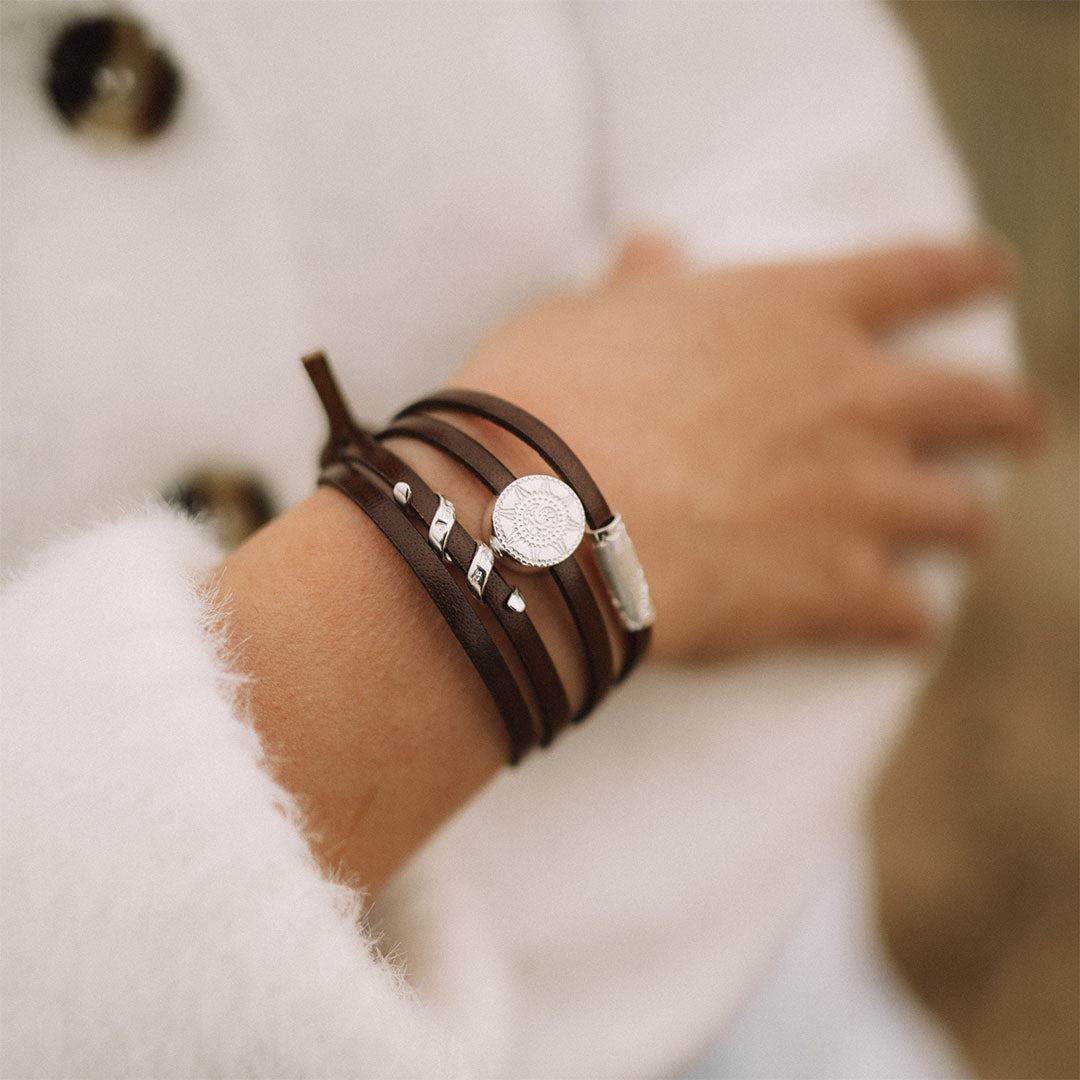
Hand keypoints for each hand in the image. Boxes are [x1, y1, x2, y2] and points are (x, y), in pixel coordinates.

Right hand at [455, 236, 1045, 661]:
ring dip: (963, 526)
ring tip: (961, 537)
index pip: (917, 271)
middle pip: (979, 402)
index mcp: (796, 313)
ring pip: (961, 516)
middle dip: (1010, 417)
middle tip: (1024, 426)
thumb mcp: (584, 318)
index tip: (996, 272)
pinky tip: (906, 632)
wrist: (534, 512)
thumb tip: (653, 248)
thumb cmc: (542, 401)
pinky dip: (910, 625)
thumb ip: (638, 288)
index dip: (967, 270)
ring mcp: (855, 497)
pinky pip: (908, 616)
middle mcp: (852, 397)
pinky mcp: (835, 590)